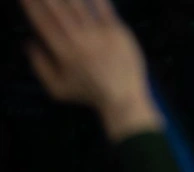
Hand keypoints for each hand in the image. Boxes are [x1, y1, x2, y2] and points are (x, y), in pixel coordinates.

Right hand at [21, 0, 160, 140]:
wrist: (123, 99)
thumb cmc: (88, 94)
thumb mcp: (57, 89)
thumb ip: (40, 66)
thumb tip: (29, 43)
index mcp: (63, 52)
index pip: (42, 22)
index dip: (32, 6)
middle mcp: (80, 40)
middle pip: (58, 10)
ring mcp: (100, 34)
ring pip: (79, 6)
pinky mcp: (118, 32)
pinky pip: (105, 10)